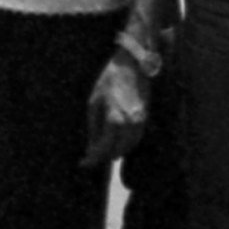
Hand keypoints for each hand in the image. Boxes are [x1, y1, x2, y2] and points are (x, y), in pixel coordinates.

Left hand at [81, 47, 151, 170]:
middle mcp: (130, 124)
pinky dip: (125, 144)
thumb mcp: (94, 102)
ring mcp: (140, 121)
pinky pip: (136, 139)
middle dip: (103, 157)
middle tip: (90, 157)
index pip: (103, 149)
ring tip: (101, 150)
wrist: (133, 65)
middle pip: (116, 152)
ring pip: (128, 147)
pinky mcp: (145, 118)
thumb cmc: (110, 80)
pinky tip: (115, 142)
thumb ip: (93, 127)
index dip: (92, 159)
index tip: (83, 164)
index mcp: (114, 119)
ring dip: (115, 151)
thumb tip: (91, 147)